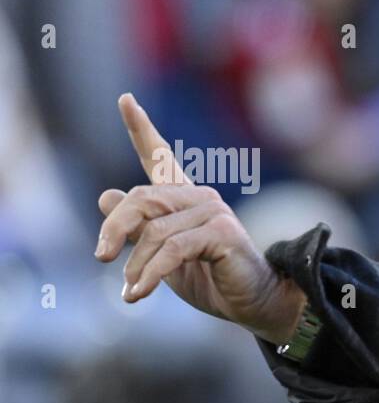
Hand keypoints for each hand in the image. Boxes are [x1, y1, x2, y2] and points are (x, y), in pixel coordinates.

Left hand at [95, 94, 306, 343]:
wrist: (253, 303)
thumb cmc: (211, 279)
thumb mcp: (163, 255)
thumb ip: (138, 228)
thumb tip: (104, 196)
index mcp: (185, 199)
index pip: (159, 157)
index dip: (140, 129)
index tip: (125, 99)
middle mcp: (200, 197)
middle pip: (141, 199)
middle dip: (114, 228)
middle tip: (101, 257)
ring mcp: (214, 211)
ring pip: (154, 231)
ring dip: (136, 266)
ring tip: (131, 291)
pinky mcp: (222, 231)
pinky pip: (172, 250)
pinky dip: (150, 274)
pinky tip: (139, 293)